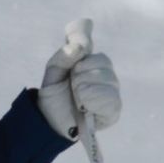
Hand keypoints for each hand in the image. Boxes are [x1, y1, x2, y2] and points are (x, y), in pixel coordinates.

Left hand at [37, 19, 120, 140]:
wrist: (50, 122)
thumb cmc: (54, 96)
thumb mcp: (53, 74)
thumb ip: (63, 57)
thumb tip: (80, 47)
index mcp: (88, 59)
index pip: (88, 39)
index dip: (81, 44)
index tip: (74, 58)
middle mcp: (104, 72)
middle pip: (103, 61)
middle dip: (81, 75)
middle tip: (72, 86)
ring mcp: (111, 90)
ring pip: (108, 79)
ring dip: (86, 89)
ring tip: (77, 98)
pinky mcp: (113, 109)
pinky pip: (112, 98)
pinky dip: (94, 100)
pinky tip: (85, 106)